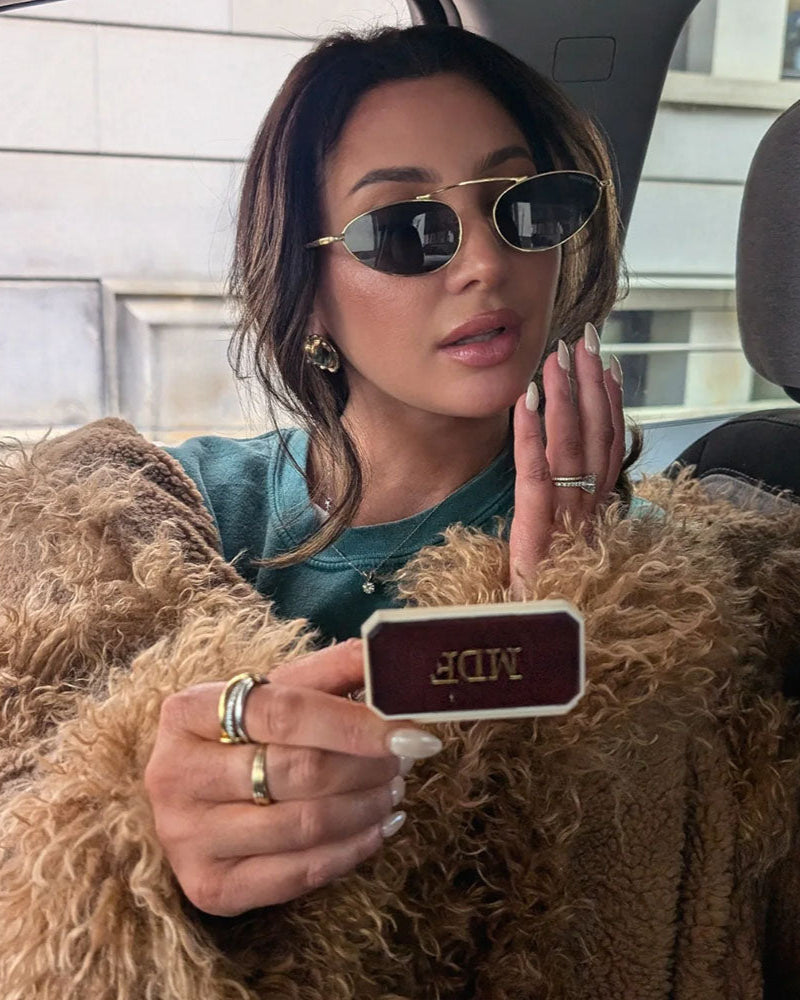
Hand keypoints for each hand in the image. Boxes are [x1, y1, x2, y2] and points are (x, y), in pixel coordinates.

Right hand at [143, 638, 440, 916]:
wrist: (187, 797)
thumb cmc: (241, 736)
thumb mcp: (274, 691)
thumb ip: (331, 670)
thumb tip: (392, 651)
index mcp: (189, 712)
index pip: (286, 713)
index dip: (355, 723)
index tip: (409, 730)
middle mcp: (177, 775)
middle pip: (299, 771)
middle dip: (368, 765)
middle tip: (405, 757)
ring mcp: (188, 838)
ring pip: (305, 826)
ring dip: (367, 807)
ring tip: (393, 789)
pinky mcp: (210, 887)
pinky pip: (299, 875)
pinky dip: (353, 851)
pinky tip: (378, 828)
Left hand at [508, 322, 624, 599]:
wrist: (538, 644)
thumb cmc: (547, 598)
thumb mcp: (561, 550)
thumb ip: (566, 512)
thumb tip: (561, 472)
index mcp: (597, 512)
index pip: (610, 445)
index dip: (612, 402)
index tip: (608, 363)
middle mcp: (588, 511)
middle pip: (596, 435)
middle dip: (590, 383)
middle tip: (585, 340)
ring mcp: (566, 521)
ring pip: (571, 446)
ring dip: (565, 395)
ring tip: (558, 355)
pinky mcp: (536, 532)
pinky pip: (535, 473)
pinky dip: (530, 433)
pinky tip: (524, 398)